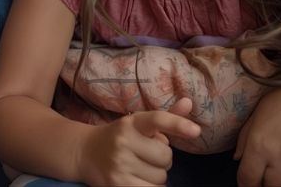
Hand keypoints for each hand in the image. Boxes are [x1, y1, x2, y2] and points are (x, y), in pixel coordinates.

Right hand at [76, 97, 200, 185]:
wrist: (85, 152)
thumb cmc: (119, 137)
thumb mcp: (138, 123)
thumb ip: (166, 117)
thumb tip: (189, 102)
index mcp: (131, 122)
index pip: (157, 119)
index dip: (178, 124)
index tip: (196, 131)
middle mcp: (124, 141)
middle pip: (166, 156)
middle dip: (161, 159)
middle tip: (145, 155)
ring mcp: (120, 164)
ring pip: (161, 177)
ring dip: (155, 176)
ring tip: (138, 168)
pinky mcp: (118, 184)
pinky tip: (139, 180)